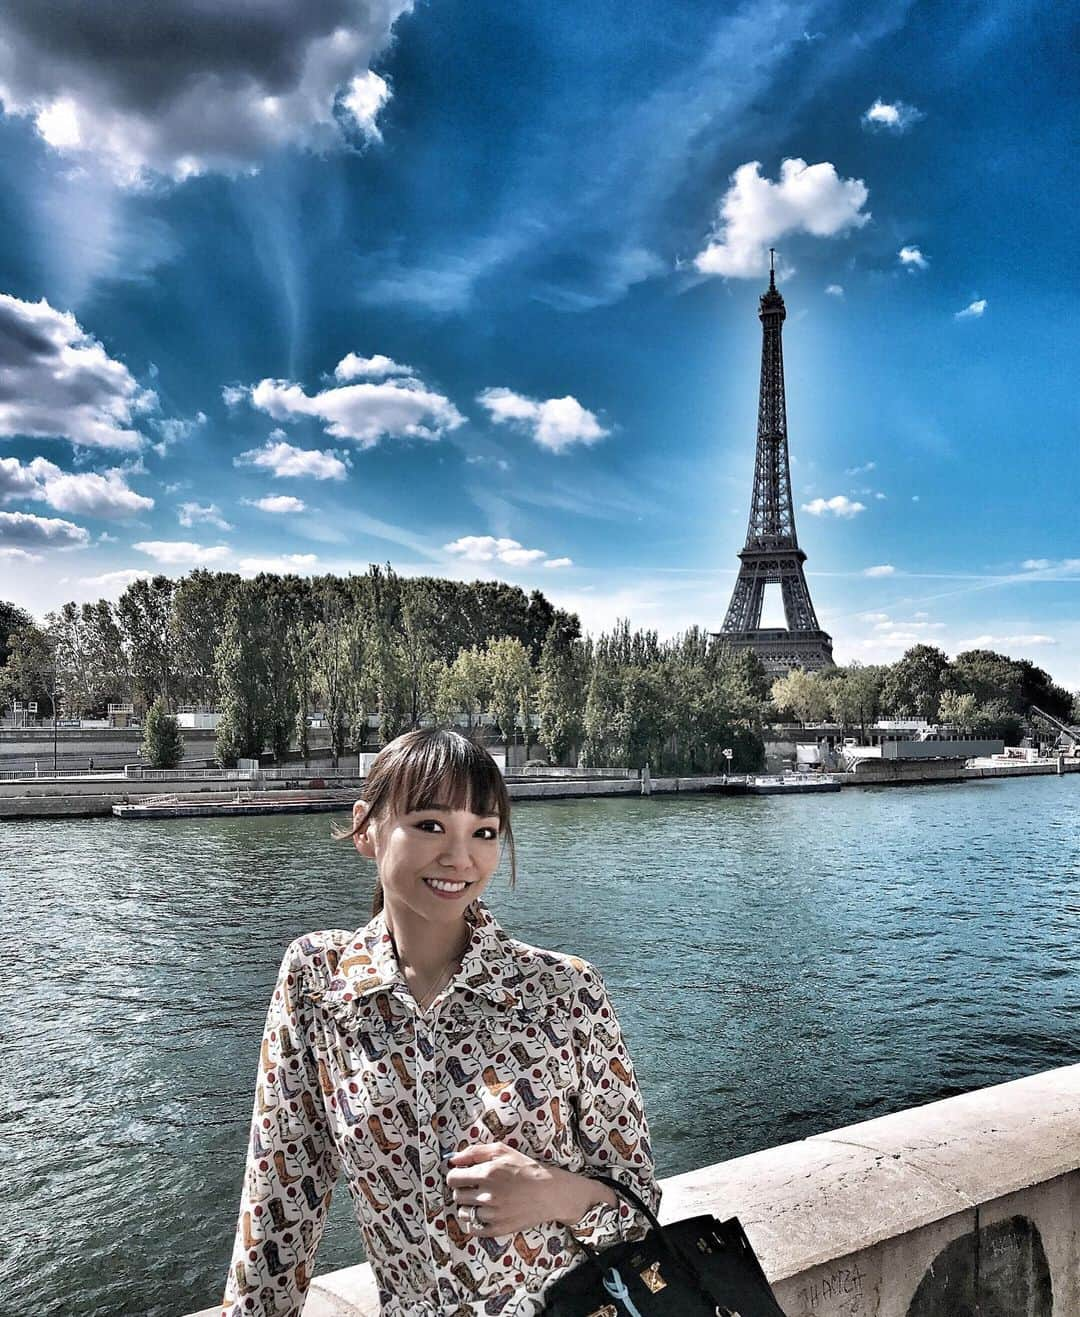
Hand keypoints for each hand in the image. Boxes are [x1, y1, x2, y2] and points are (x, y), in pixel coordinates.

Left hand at [446, 1142, 608, 1236]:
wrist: (548, 1192)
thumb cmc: (525, 1167)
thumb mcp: (502, 1150)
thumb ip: (474, 1152)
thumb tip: (453, 1159)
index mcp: (487, 1173)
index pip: (453, 1178)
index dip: (455, 1176)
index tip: (462, 1176)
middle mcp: (487, 1195)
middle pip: (457, 1196)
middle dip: (462, 1190)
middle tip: (474, 1187)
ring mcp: (492, 1214)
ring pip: (463, 1213)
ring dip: (467, 1206)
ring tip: (480, 1200)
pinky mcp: (498, 1229)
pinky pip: (473, 1229)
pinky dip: (473, 1222)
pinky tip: (482, 1214)